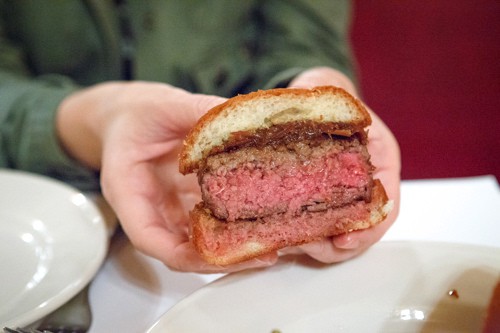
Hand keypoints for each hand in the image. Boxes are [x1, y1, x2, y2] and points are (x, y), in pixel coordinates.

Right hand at [56, 81, 277, 272]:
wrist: (129, 113)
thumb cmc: (136, 112)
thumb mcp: (164, 104)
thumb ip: (198, 110)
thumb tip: (243, 117)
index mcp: (128, 190)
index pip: (149, 238)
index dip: (185, 255)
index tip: (224, 256)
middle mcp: (150, 207)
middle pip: (180, 249)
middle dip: (221, 258)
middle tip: (263, 255)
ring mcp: (171, 207)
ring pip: (198, 239)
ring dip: (232, 245)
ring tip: (270, 242)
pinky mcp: (188, 200)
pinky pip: (210, 218)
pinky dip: (234, 223)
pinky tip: (262, 219)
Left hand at [287, 67, 400, 262]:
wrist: (310, 99)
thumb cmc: (327, 95)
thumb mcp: (331, 91)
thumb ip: (329, 99)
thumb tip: (316, 110)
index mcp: (380, 160)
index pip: (385, 207)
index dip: (367, 229)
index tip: (343, 239)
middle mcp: (364, 184)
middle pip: (360, 231)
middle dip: (334, 245)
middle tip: (306, 246)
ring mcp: (341, 197)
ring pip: (335, 236)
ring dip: (313, 244)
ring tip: (287, 242)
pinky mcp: (316, 202)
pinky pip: (312, 228)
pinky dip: (298, 235)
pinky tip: (278, 233)